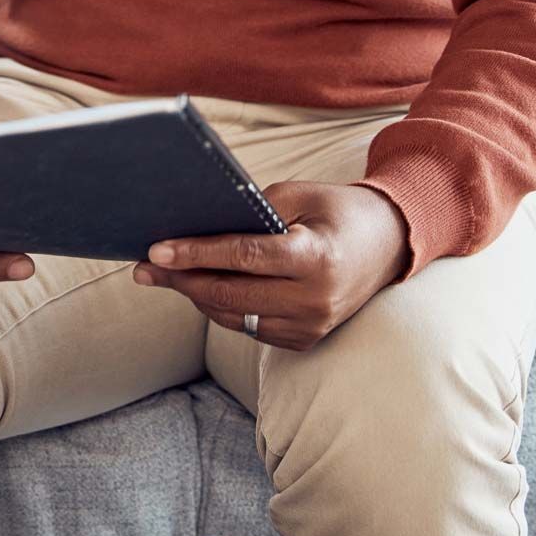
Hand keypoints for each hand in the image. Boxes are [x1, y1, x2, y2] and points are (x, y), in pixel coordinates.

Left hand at [132, 181, 409, 351]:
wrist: (391, 245)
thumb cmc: (339, 211)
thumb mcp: (299, 195)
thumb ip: (252, 210)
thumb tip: (196, 224)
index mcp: (315, 259)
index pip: (242, 258)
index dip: (195, 253)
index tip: (156, 249)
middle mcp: (314, 300)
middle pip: (230, 293)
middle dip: (181, 278)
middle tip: (144, 266)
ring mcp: (311, 326)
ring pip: (234, 316)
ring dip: (195, 295)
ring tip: (161, 275)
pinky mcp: (305, 339)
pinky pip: (249, 327)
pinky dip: (222, 308)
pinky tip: (198, 288)